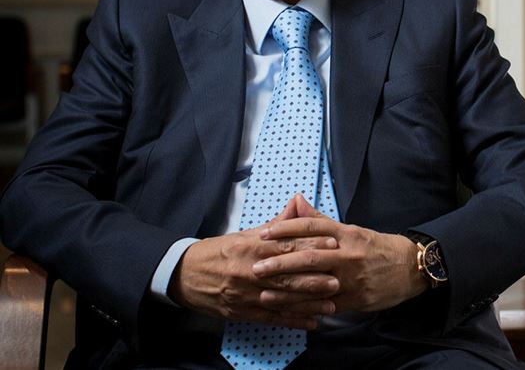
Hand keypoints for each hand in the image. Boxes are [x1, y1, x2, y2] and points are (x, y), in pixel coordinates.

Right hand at [169, 220, 338, 329]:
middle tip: (338, 278)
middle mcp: (250, 270)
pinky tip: (310, 323)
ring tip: (331, 305)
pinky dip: (292, 321)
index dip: (311, 244)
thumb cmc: (219, 251)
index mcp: (252, 247)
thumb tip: (298, 203)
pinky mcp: (242, 311)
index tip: (333, 242)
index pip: (287, 244)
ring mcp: (246, 293)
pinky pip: (271, 318)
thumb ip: (276, 223)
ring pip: (282, 299)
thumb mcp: (245, 233)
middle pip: (287, 275)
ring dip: (308, 303)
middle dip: (314, 278)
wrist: (185, 274)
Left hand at [252, 194, 427, 312]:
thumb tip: (296, 202)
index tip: (265, 233)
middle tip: (256, 265)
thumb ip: (321, 220)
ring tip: (264, 290)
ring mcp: (351, 278)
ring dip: (287, 288)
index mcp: (347, 234)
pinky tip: (287, 308)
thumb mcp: (352, 230)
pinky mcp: (354, 299)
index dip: (287, 230)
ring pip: (314, 283)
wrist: (410, 268)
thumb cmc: (377, 247)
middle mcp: (348, 254)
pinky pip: (324, 303)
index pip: (312, 228)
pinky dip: (305, 306)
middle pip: (309, 257)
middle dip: (280, 262)